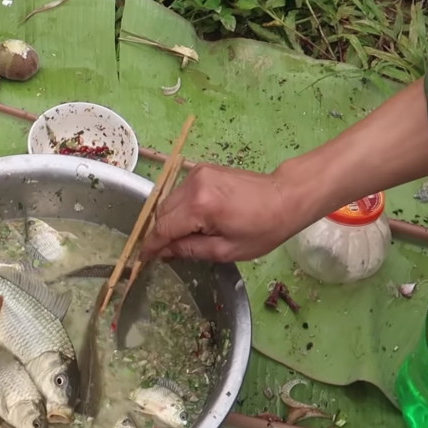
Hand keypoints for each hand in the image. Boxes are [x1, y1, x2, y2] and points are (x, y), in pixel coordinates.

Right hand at [140, 163, 296, 262]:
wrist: (285, 197)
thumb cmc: (262, 229)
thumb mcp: (226, 250)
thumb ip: (190, 249)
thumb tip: (164, 251)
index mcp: (200, 206)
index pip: (164, 227)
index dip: (151, 245)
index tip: (143, 259)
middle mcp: (193, 184)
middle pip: (162, 212)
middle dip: (161, 233)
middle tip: (166, 252)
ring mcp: (196, 173)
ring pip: (169, 201)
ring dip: (170, 220)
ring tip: (184, 237)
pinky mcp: (201, 169)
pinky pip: (180, 192)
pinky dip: (180, 208)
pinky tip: (193, 220)